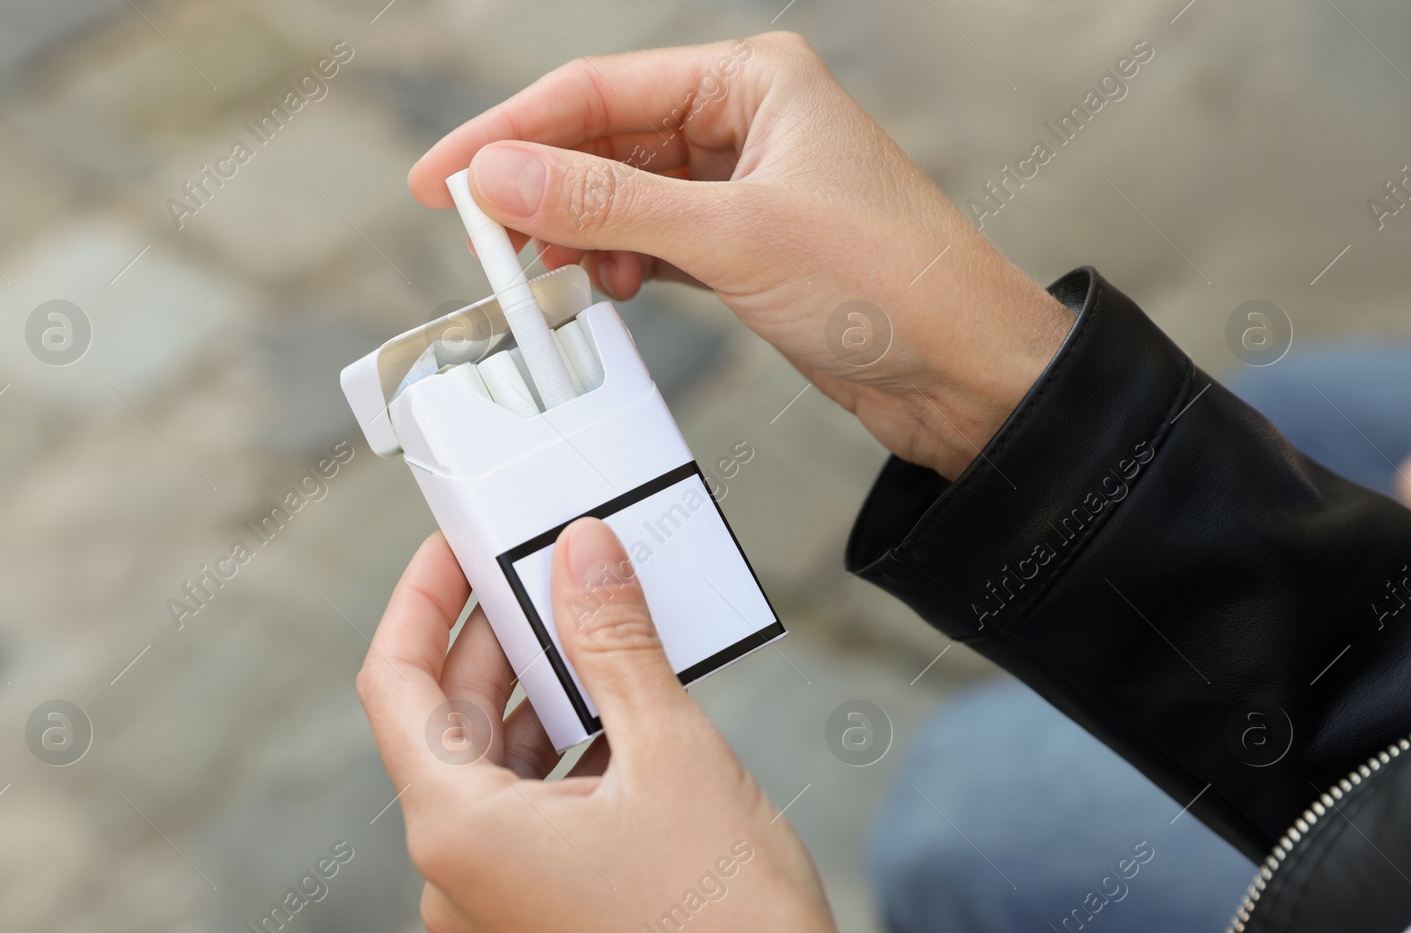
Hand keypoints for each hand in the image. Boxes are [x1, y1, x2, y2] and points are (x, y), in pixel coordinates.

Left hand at [356, 519, 888, 932]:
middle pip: (448, 723)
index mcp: (459, 832)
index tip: (456, 545)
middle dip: (497, 639)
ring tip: (598, 635)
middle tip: (547, 569)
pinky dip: (564, 757)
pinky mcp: (540, 924)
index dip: (420, 599)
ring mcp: (496, 909)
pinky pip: (527, 816)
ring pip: (494, 769)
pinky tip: (623, 718)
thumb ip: (613, 640)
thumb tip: (582, 554)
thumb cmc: (730, 925)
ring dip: (540, 697)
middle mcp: (456, 877)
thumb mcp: (672, 750)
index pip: (394, 683)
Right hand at [409, 32, 1072, 478]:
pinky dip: (622, 263)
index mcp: (752, 80)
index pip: (598, 90)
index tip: (441, 180)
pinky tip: (609, 286)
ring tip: (552, 273)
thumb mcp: (734, 238)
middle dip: (541, 189)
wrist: (969, 374)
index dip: (508, 133)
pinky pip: (654, 240)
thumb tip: (501, 176)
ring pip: (625, 194)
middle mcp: (746, 121)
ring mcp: (745, 186)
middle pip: (605, 140)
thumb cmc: (893, 284)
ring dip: (580, 232)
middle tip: (480, 237)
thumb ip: (608, 204)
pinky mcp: (748, 247)